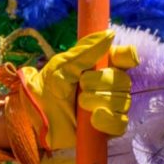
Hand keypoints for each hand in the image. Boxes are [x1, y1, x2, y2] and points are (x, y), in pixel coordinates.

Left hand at [28, 29, 138, 145]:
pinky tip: (94, 118)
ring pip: (123, 101)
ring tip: (81, 103)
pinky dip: (108, 120)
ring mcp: (111, 108)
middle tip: (82, 85)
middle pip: (124, 80)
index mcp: (101, 67)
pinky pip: (120, 124)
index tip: (121, 57)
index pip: (125, 58)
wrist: (36, 117)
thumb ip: (86, 51)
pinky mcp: (108, 128)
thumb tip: (109, 34)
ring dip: (101, 100)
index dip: (127, 56)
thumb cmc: (47, 88)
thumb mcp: (62, 65)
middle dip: (103, 82)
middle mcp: (110, 86)